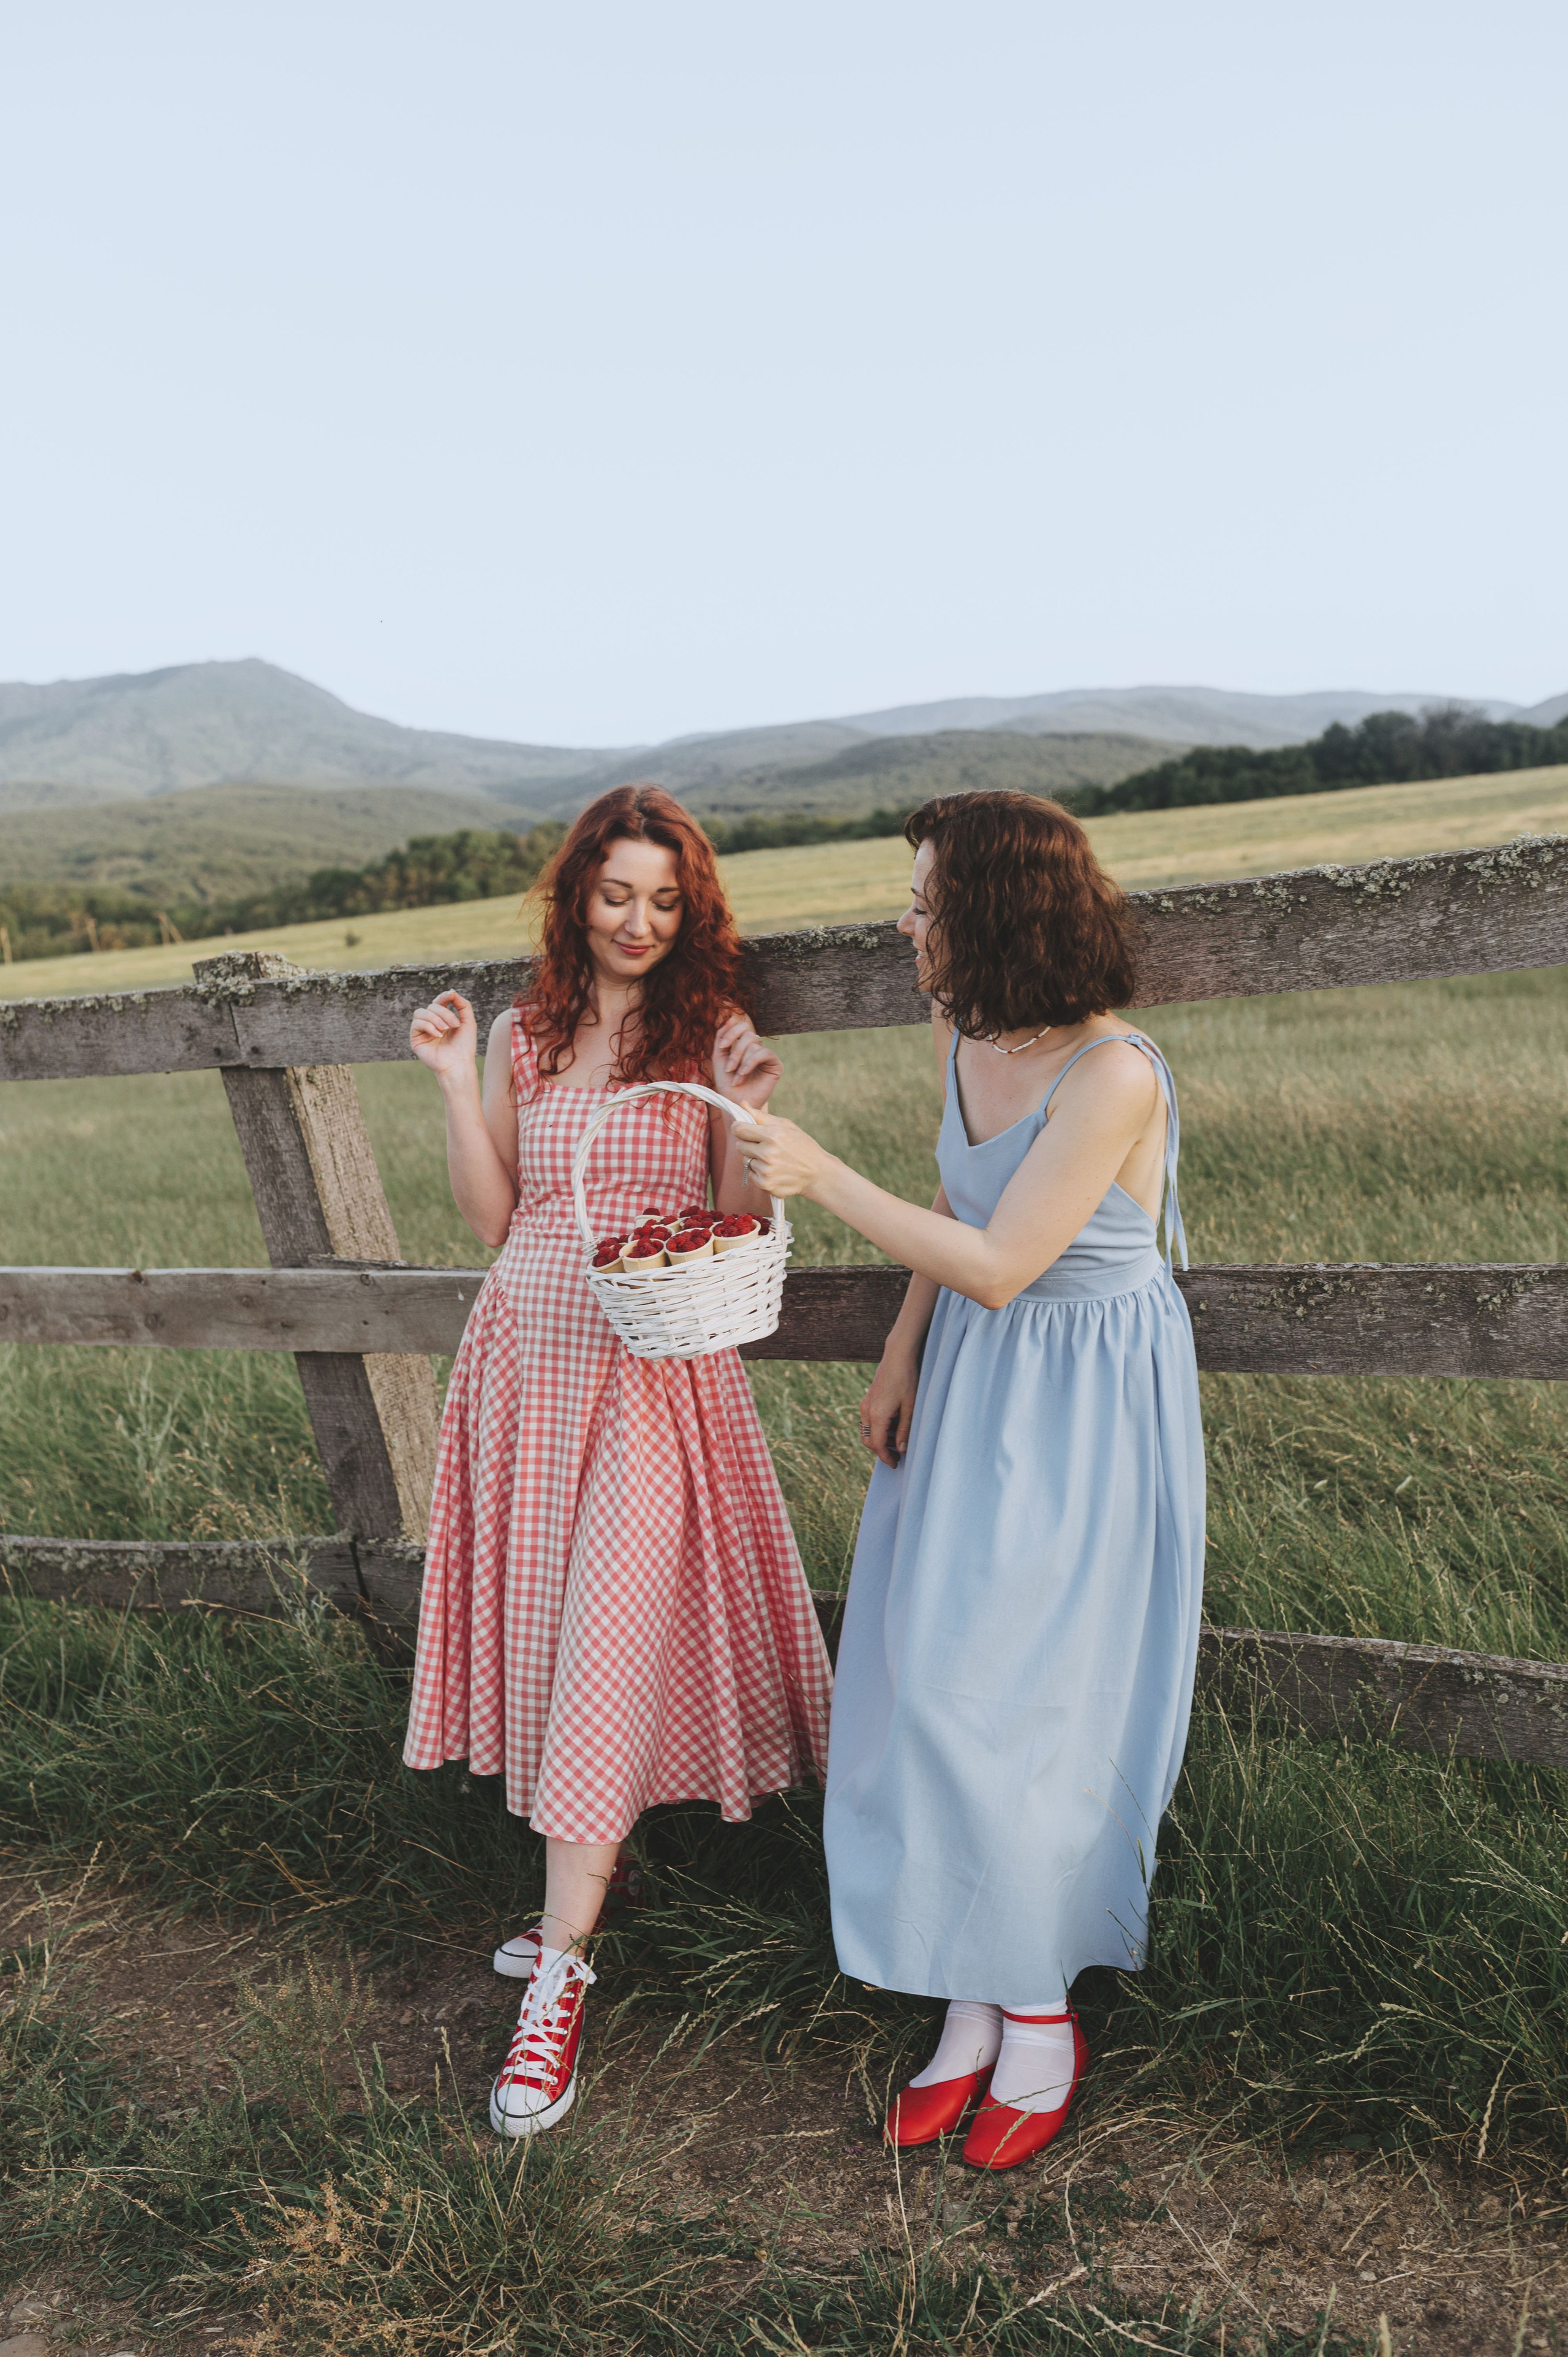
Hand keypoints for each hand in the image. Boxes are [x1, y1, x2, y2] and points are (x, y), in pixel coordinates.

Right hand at [410, 990, 478, 1079]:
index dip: (444, 996)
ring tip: (445, 1030)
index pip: (439, 1002)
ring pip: (421, 1012)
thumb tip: (451, 991)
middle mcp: (431, 1024)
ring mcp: (422, 1031)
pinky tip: (438, 1035)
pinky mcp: (415, 1039)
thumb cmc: (465, 1046)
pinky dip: (428, 1026)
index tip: (451, 995)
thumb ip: (463, 1005)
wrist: (459, 1064)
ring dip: (435, 1019)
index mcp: (443, 1019)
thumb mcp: (468, 1022)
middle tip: (455, 1025)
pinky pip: (416, 1023)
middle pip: (432, 1006)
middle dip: (444, 1013)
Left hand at [712, 1015, 781, 1111]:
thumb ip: (722, 1036)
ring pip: (754, 1044)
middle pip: (748, 1033)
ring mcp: (767, 1055)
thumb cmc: (726, 1082)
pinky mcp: (775, 1064)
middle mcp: (757, 1048)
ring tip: (737, 1077)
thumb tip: (731, 1017)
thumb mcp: (719, 1056)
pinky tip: (744, 1075)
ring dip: (741, 1062)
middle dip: (735, 1051)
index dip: (731, 1032)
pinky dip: (750, 1063)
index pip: (742, 1026)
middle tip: (729, 1068)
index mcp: (744, 1045)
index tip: (722, 1046)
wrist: (734, 1102)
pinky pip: (764, 1053)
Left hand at [731, 1112, 833, 1199]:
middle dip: (748, 1144)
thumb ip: (761, 1116)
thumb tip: (742, 1104)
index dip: (739, 1128)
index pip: (739, 1129)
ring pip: (746, 1161)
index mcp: (773, 1135)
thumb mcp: (786, 1126)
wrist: (818, 1173)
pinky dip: (759, 1172)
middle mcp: (767, 1153)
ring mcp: (766, 1171)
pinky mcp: (765, 1185)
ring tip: (774, 1159)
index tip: (743, 1129)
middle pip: (739, 1146)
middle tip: (764, 1145)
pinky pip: (751, 1174)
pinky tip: (774, 1170)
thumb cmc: (802, 1146)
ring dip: (755, 1159)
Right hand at [860, 1351, 917, 1466]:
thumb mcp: (911, 1407)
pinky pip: (869, 1421)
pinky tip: (895, 1425)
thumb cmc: (907, 1379)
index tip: (895, 1465)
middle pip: (868, 1440)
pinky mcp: (868, 1399)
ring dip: (881, 1439)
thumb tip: (902, 1450)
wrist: (898, 1356)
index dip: (886, 1457)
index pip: (877, 1445)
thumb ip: (905, 1430)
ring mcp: (865, 1404)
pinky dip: (879, 1428)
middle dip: (881, 1451)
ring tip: (899, 1440)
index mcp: (877, 1414)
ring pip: (867, 1431)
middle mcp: (867, 1410)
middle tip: (898, 1456)